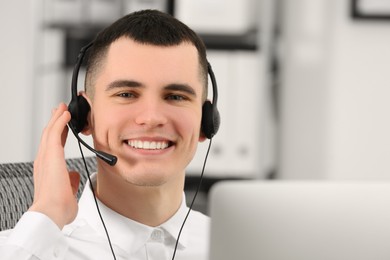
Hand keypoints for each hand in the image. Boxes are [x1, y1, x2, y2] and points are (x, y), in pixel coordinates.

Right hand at [29, 103, 79, 228]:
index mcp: (48, 169)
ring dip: (57, 118)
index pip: (53, 147)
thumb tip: (73, 176)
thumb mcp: (68, 191)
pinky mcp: (50, 154)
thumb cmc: (58, 207)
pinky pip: (54, 132)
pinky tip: (65, 114)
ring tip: (63, 108)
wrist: (51, 212)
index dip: (59, 135)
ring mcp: (45, 157)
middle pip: (49, 136)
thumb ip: (70, 181)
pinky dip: (60, 121)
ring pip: (50, 131)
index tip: (64, 127)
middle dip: (56, 122)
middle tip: (60, 111)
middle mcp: (44, 161)